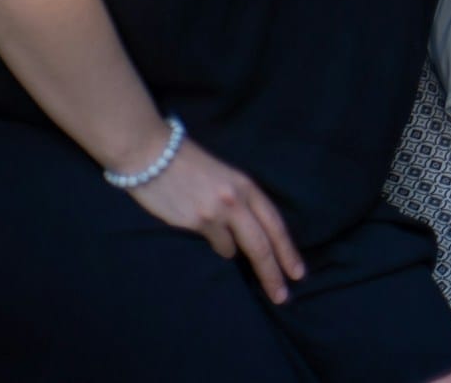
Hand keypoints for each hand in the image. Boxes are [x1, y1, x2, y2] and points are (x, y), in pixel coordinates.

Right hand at [127, 136, 305, 303]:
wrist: (152, 154)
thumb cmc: (189, 164)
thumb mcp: (225, 177)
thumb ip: (241, 202)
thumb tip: (252, 232)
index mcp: (248, 186)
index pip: (276, 225)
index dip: (288, 251)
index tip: (298, 274)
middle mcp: (236, 200)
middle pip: (262, 245)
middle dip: (274, 273)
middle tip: (282, 296)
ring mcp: (214, 213)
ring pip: (235, 250)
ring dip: (235, 255)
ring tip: (222, 242)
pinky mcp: (192, 223)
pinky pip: (212, 245)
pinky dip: (215, 246)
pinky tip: (204, 234)